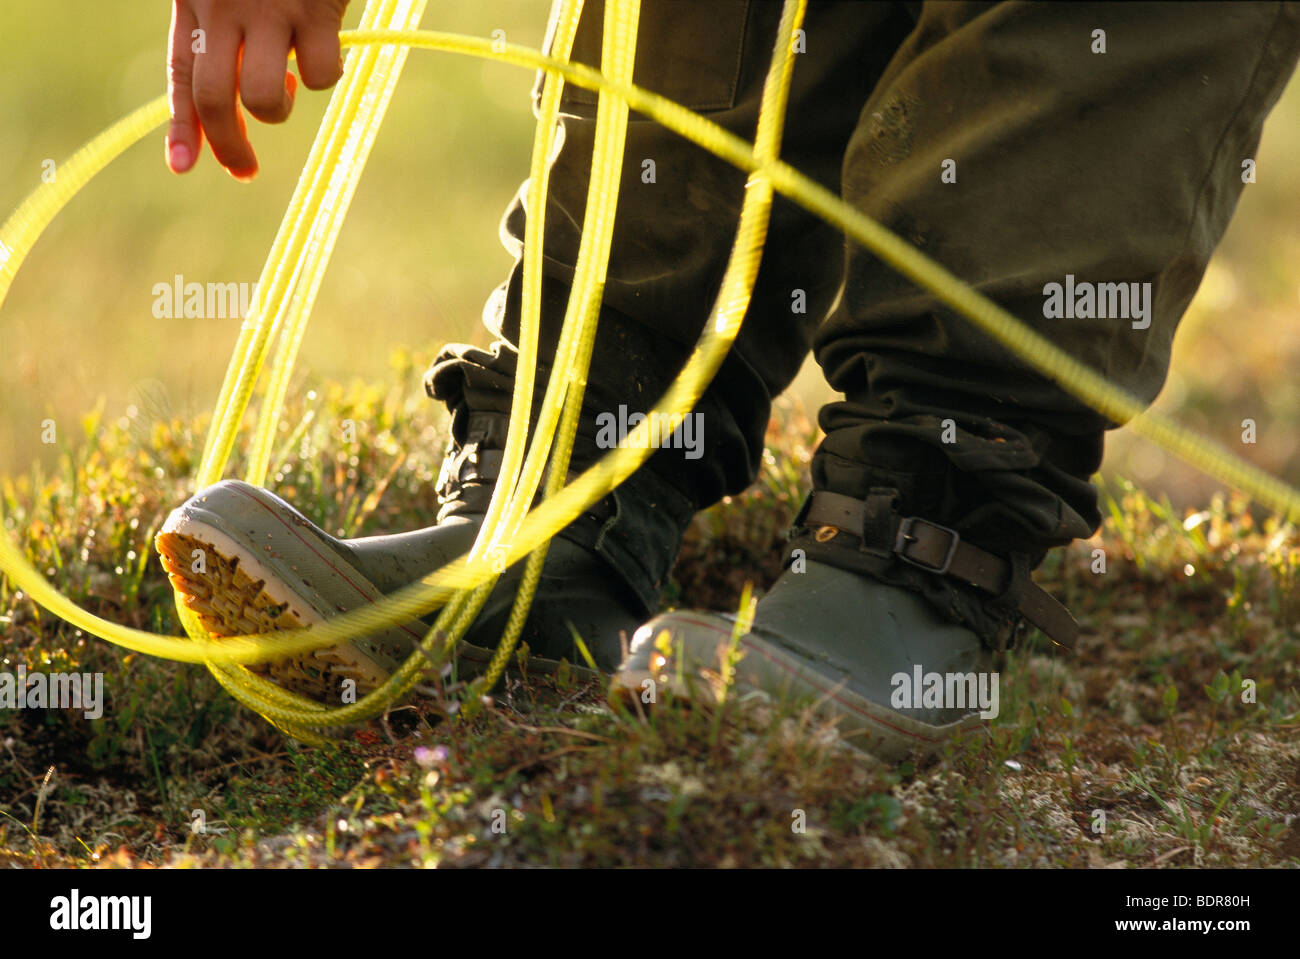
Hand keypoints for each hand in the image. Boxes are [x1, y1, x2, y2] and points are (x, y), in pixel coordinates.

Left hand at [166, 0, 349, 179]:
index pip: (181, 72)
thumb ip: (229, 24)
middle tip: (245, 170)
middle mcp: (223, 5)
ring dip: (278, 110)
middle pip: (212, 98)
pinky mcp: (314, 12)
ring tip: (290, 84)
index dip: (182, 123)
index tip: (181, 165)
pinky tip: (329, 47)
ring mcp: (268, 9)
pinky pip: (319, 76)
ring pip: (261, 98)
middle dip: (228, 146)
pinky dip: (326, 74)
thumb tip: (240, 90)